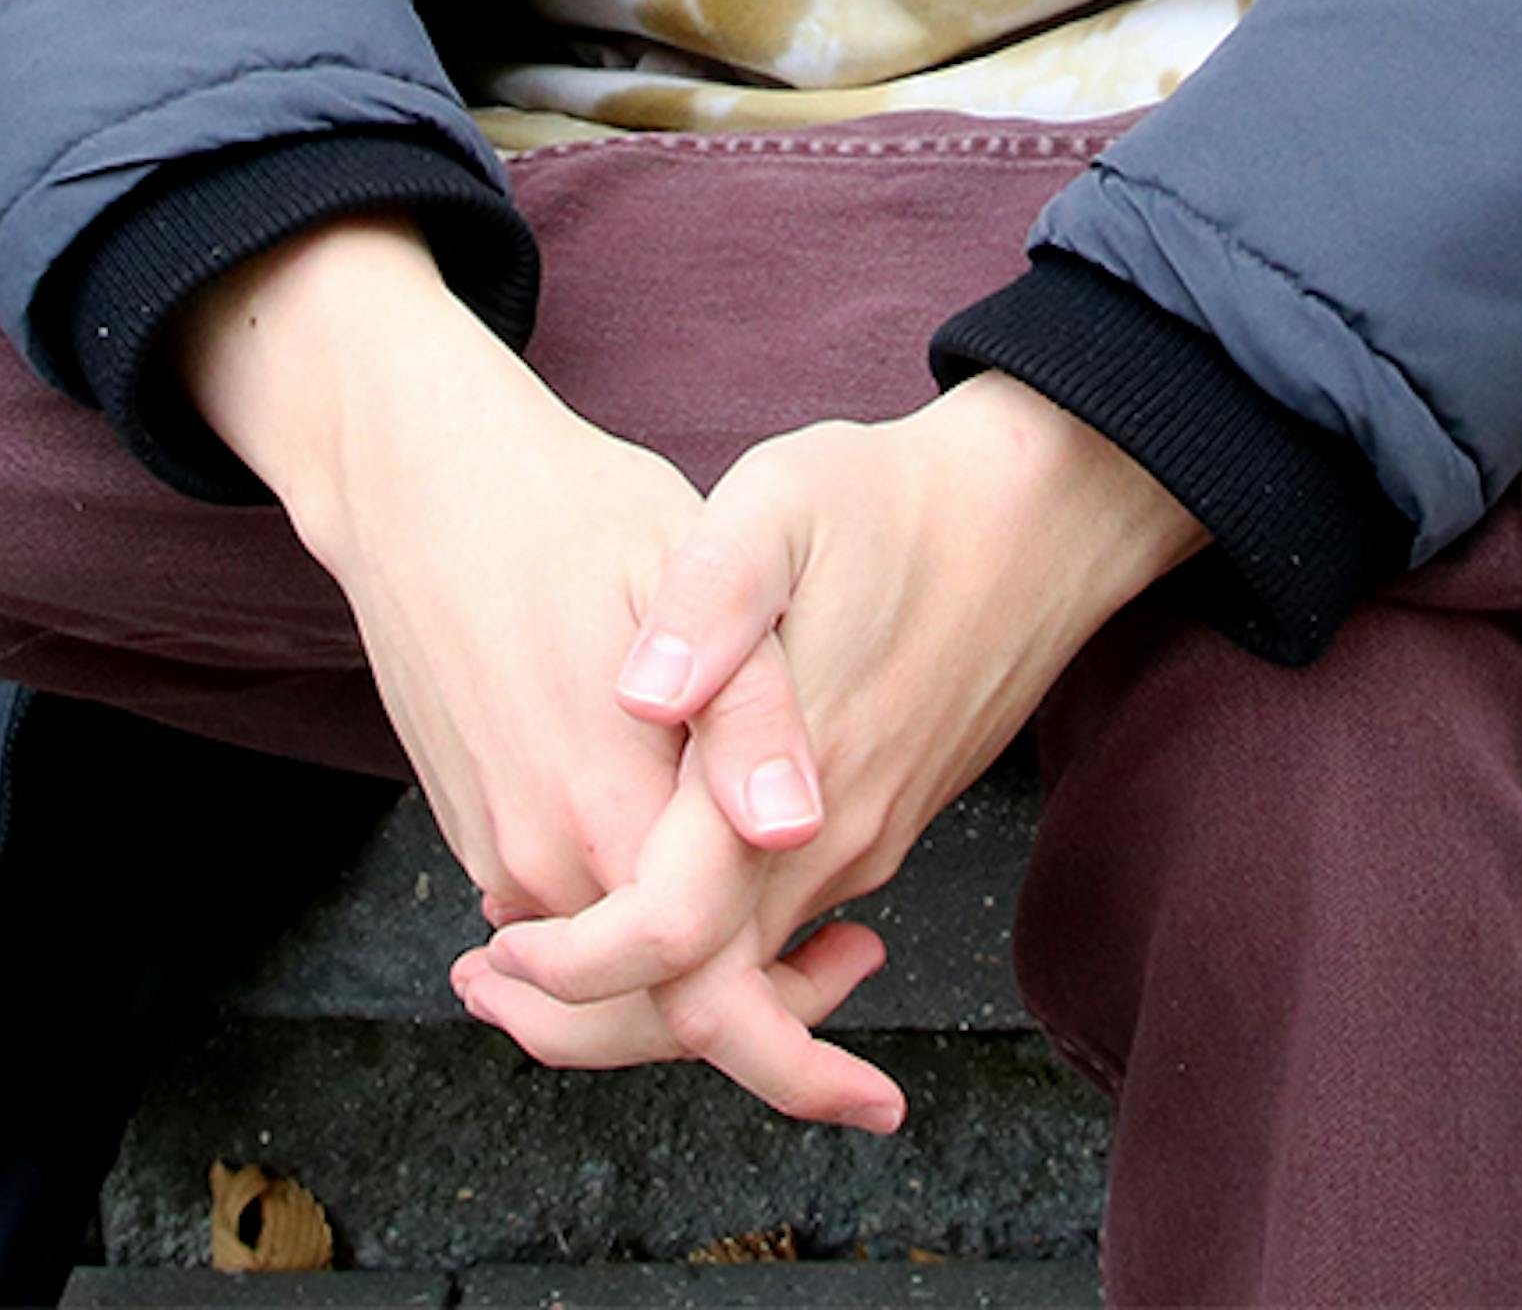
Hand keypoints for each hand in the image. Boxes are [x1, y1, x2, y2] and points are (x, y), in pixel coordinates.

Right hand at [177, 215, 889, 1122]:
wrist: (423, 485)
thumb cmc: (571, 509)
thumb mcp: (690, 571)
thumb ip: (748, 709)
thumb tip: (797, 830)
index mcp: (608, 809)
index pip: (708, 998)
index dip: (801, 1057)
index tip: (875, 1097)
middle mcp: (542, 858)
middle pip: (661, 1013)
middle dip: (765, 1023)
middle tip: (856, 969)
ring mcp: (498, 849)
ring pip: (616, 979)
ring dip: (706, 975)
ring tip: (809, 937)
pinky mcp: (477, 827)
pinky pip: (572, 923)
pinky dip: (642, 935)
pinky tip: (703, 875)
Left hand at [462, 375, 1209, 1082]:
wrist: (1041, 517)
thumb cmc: (898, 501)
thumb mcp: (784, 506)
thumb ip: (712, 603)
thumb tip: (638, 694)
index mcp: (788, 776)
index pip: (671, 941)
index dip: (571, 969)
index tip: (491, 946)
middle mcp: (831, 842)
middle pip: (703, 1005)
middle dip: (584, 1019)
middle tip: (480, 981)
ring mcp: (865, 842)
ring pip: (745, 977)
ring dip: (637, 980)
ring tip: (533, 944)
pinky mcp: (881, 824)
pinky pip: (782, 929)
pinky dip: (705, 942)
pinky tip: (645, 882)